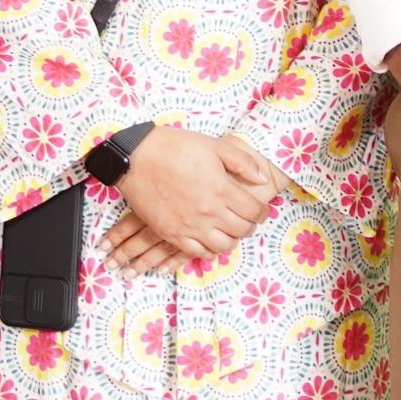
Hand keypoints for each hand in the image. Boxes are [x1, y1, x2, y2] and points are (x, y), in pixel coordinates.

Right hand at [116, 126, 277, 258]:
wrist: (137, 159)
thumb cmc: (176, 148)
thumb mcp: (214, 146)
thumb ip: (242, 162)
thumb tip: (263, 179)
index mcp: (222, 189)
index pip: (254, 211)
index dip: (262, 212)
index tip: (261, 210)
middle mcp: (209, 212)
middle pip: (241, 230)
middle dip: (249, 225)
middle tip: (247, 219)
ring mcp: (190, 226)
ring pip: (222, 246)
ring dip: (231, 240)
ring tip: (229, 230)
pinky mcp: (172, 234)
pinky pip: (197, 253)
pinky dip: (209, 250)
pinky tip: (210, 240)